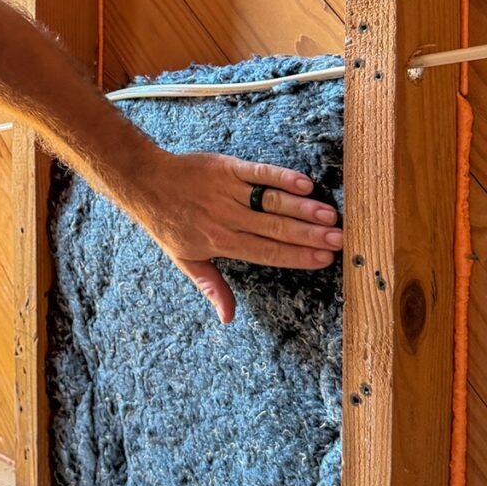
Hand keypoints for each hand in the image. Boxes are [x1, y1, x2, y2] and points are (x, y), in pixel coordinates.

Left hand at [135, 151, 342, 323]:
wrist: (147, 183)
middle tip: (340, 240)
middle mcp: (226, 218)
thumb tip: (228, 317)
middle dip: (309, 236)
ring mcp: (227, 192)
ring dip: (302, 208)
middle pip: (274, 229)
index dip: (295, 256)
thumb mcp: (185, 260)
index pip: (265, 252)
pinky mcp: (227, 168)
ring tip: (329, 216)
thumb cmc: (168, 224)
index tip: (324, 260)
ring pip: (270, 202)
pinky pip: (258, 173)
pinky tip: (305, 184)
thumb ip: (211, 285)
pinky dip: (281, 177)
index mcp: (220, 242)